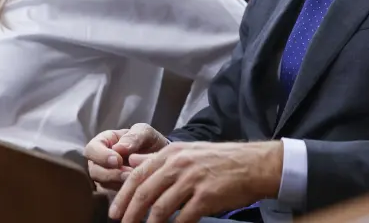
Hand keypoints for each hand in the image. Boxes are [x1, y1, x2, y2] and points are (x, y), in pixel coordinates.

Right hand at [86, 123, 168, 191]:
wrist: (161, 158)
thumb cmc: (150, 141)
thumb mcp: (145, 132)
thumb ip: (134, 137)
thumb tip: (118, 148)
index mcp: (104, 142)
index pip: (91, 149)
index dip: (101, 156)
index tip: (118, 160)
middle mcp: (100, 160)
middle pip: (94, 170)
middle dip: (111, 173)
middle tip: (129, 173)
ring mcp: (106, 176)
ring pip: (103, 184)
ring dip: (118, 183)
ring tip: (135, 178)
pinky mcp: (114, 190)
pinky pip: (112, 195)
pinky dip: (124, 191)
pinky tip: (136, 186)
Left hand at [109, 141, 282, 222]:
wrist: (253, 165)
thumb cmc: (220, 160)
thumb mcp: (187, 151)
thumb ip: (157, 157)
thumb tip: (132, 160)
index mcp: (172, 153)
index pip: (138, 176)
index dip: (123, 197)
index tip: (115, 213)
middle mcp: (179, 164)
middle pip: (144, 194)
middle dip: (130, 215)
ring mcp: (192, 180)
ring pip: (160, 209)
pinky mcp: (206, 197)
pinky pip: (183, 218)